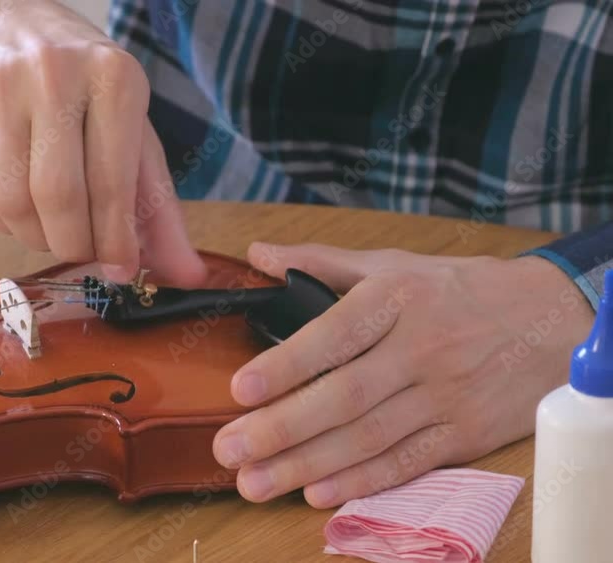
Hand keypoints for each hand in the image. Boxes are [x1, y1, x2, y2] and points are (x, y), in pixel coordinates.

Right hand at [0, 0, 205, 284]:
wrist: (14, 28)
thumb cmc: (89, 92)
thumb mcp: (135, 133)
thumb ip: (160, 207)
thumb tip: (186, 275)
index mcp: (113, 79)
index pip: (112, 180)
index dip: (115, 240)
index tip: (121, 270)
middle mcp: (54, 78)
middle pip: (58, 195)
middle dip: (74, 244)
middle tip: (85, 252)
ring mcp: (1, 93)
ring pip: (12, 202)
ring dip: (37, 239)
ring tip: (56, 233)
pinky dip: (7, 226)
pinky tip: (26, 214)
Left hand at [213, 242, 592, 506]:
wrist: (549, 320)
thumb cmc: (457, 290)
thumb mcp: (393, 264)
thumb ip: (321, 263)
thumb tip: (257, 255)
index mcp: (396, 300)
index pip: (334, 335)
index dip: (287, 364)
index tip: (239, 388)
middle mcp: (420, 349)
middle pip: (345, 397)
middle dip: (281, 428)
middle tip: (229, 449)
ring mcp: (444, 396)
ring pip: (369, 438)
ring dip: (307, 465)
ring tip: (254, 482)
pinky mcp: (464, 434)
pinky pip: (407, 463)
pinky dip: (362, 481)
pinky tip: (317, 493)